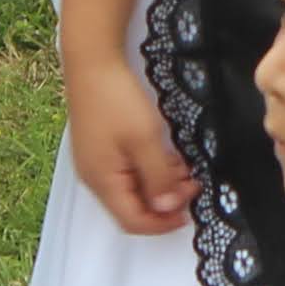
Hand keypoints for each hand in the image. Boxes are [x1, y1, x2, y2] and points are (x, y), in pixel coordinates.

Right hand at [63, 49, 193, 237]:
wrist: (92, 62)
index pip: (132, 221)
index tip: (189, 211)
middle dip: (164, 203)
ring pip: (132, 189)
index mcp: (102, 181)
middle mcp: (94, 178)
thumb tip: (166, 209)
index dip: (162, 223)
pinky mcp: (100, 148)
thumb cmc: (115, 99)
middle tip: (192, 185)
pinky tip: (166, 157)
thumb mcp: (145, 140)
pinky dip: (148, 171)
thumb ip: (158, 177)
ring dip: (159, 186)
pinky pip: (126, 172)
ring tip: (184, 171)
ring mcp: (96, 163)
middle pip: (132, 207)